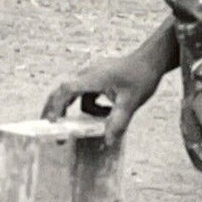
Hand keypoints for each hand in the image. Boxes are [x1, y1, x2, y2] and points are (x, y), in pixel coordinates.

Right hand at [42, 54, 156, 146]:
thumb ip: (119, 122)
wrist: (151, 60)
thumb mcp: (131, 102)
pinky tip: (108, 112)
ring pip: (75, 94)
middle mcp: (88, 74)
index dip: (57, 105)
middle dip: (54, 108)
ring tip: (97, 121)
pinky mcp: (96, 78)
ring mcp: (91, 75)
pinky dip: (93, 106)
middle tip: (49, 126)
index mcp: (93, 78)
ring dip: (83, 110)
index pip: (67, 90)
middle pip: (62, 90)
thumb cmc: (141, 76)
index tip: (52, 122)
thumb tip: (108, 141)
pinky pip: (87, 95)